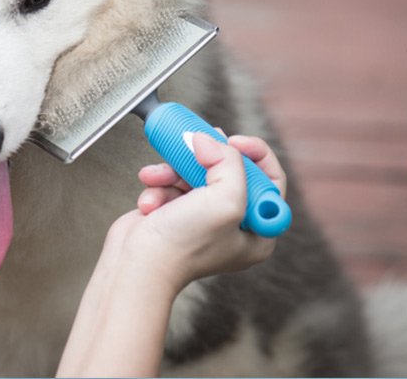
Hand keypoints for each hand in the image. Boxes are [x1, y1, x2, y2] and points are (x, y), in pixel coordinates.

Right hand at [106, 133, 285, 292]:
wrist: (136, 266)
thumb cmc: (181, 247)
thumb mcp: (224, 200)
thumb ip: (229, 162)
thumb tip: (208, 140)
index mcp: (257, 231)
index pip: (270, 180)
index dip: (256, 155)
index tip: (233, 140)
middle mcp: (232, 226)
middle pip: (229, 171)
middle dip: (207, 157)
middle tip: (196, 143)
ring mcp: (202, 219)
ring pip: (195, 173)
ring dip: (173, 171)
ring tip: (159, 179)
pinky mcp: (175, 213)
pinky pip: (172, 183)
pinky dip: (159, 185)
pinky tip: (149, 199)